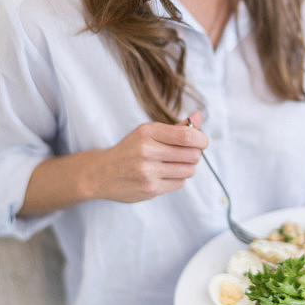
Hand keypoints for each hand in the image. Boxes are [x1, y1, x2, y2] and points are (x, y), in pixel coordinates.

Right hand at [91, 110, 207, 202]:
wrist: (102, 173)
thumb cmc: (131, 150)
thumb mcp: (149, 133)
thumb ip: (177, 127)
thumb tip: (199, 116)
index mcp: (148, 132)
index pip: (186, 136)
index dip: (201, 140)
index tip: (202, 142)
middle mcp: (147, 151)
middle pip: (192, 154)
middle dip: (195, 154)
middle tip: (186, 154)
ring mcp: (147, 172)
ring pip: (188, 170)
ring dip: (187, 167)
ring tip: (174, 164)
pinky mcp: (150, 189)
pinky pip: (179, 183)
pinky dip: (178, 178)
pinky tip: (165, 174)